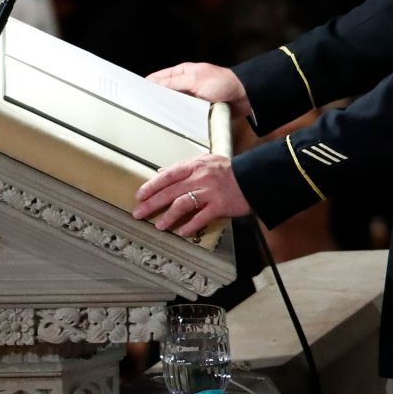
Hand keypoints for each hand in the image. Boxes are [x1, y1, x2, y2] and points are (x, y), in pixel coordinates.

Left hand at [133, 153, 252, 236]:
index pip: (167, 175)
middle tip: (139, 213)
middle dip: (152, 203)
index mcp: (195, 166)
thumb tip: (161, 171)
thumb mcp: (206, 161)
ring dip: (168, 216)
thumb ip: (184, 166)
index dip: (151, 185)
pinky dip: (190, 225)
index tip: (140, 195)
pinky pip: (201, 217)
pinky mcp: (220, 205)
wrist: (254, 177)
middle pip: (170, 191)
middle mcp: (200, 178)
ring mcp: (210, 192)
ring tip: (159, 226)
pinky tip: (182, 232)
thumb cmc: (229, 171)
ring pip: (182, 204)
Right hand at [146, 62, 250, 117]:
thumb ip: (173, 82)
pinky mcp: (198, 111)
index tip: (135, 96)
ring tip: (156, 120)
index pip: (157, 79)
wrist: (245, 97)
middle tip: (143, 111)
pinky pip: (184, 116)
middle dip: (156, 101)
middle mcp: (184, 85)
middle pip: (163, 94)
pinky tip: (174, 125)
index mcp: (181, 72)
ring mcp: (191, 98)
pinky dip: (180, 119)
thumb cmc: (222, 83)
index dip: (146, 86)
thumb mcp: (194, 79)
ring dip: (169, 112)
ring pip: (173, 107)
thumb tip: (153, 84)